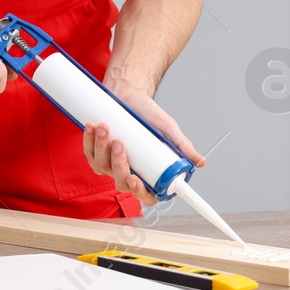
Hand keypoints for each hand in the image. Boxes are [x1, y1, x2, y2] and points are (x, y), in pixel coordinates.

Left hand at [82, 85, 205, 204]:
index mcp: (146, 173)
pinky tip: (93, 126)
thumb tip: (201, 162)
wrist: (129, 95)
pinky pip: (88, 153)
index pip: (145, 194)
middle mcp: (127, 172)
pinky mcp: (95, 151)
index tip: (135, 179)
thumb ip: (182, 147)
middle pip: (120, 181)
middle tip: (121, 143)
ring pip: (102, 166)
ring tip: (106, 127)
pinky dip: (89, 140)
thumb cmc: (148, 115)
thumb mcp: (168, 130)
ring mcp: (108, 164)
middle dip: (118, 163)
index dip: (139, 192)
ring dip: (102, 147)